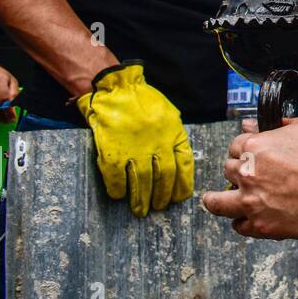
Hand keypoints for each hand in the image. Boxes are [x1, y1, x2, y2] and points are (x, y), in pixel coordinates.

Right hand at [76, 62, 193, 216]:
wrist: (115, 88)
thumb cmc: (142, 100)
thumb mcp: (169, 116)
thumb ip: (173, 136)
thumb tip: (176, 160)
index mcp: (173, 134)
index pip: (184, 165)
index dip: (182, 184)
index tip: (179, 197)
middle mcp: (157, 144)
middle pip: (164, 177)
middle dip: (162, 196)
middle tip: (158, 207)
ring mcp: (135, 148)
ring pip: (141, 181)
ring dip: (141, 198)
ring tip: (140, 210)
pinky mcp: (113, 150)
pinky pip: (117, 176)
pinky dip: (118, 189)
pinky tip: (118, 196)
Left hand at [202, 116, 297, 239]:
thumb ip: (276, 124)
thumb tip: (251, 124)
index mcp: (255, 147)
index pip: (235, 145)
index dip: (243, 148)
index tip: (247, 153)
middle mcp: (247, 174)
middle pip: (227, 170)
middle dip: (236, 171)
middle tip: (245, 175)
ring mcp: (251, 202)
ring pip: (218, 202)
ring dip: (215, 200)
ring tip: (213, 200)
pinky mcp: (260, 225)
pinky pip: (239, 225)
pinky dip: (241, 222)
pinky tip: (243, 219)